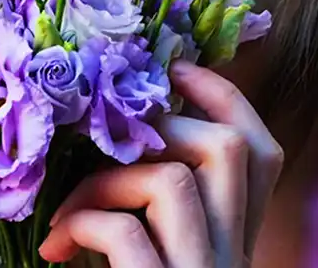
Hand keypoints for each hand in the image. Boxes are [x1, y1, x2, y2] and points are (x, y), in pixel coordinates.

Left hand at [38, 61, 283, 267]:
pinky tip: (56, 247)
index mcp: (235, 247)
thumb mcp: (160, 258)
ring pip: (178, 181)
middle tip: (109, 143)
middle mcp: (232, 263)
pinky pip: (130, 238)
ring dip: (109, 178)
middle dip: (164, 125)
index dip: (227, 99)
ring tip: (68, 209)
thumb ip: (156, 213)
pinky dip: (85, 224)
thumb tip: (113, 138)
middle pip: (233, 152)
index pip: (262, 155)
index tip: (178, 69)